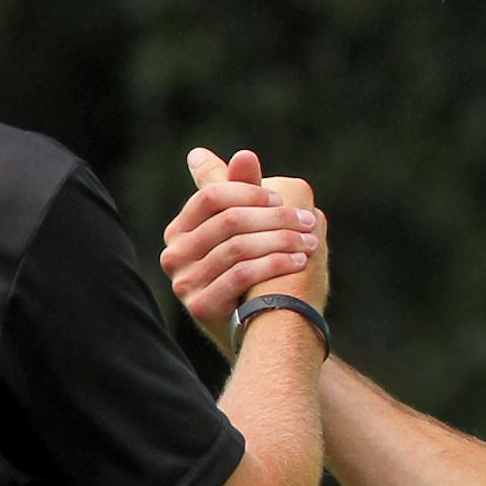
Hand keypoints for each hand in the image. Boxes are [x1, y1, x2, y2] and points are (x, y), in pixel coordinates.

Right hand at [162, 148, 325, 353]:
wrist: (259, 332)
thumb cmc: (255, 274)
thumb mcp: (248, 230)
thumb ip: (244, 193)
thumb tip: (245, 154)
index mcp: (180, 229)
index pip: (212, 195)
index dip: (250, 192)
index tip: (283, 200)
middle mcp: (174, 254)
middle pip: (229, 220)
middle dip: (275, 218)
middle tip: (309, 223)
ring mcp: (183, 281)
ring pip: (238, 247)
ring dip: (281, 241)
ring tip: (310, 243)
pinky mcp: (199, 305)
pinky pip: (241, 275)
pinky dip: (275, 264)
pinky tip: (299, 262)